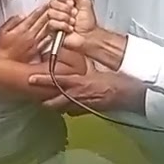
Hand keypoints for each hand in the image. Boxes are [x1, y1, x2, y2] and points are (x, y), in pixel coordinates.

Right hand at [0, 5, 51, 62]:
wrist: (3, 65)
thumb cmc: (1, 49)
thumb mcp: (1, 32)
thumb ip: (12, 22)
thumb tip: (21, 16)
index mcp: (21, 30)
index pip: (34, 16)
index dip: (41, 9)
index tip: (47, 4)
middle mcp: (30, 36)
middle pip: (43, 21)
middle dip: (50, 13)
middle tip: (56, 7)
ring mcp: (35, 44)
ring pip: (47, 30)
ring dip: (53, 23)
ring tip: (59, 17)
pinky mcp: (37, 52)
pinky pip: (47, 41)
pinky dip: (52, 35)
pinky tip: (56, 32)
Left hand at [28, 69, 145, 113]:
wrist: (134, 96)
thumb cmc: (120, 80)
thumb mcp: (100, 68)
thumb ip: (85, 64)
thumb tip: (73, 53)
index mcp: (81, 84)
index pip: (57, 81)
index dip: (42, 81)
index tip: (29, 79)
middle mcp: (80, 97)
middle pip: (55, 102)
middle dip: (45, 100)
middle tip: (35, 96)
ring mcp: (85, 106)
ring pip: (63, 108)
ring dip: (56, 104)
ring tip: (47, 100)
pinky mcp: (91, 111)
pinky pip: (74, 110)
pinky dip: (68, 107)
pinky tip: (68, 105)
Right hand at [46, 0, 98, 52]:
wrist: (89, 36)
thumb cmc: (87, 22)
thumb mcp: (85, 2)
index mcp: (64, 0)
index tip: (72, 3)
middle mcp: (58, 9)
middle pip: (52, 3)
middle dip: (66, 9)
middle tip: (74, 13)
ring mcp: (54, 19)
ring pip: (51, 13)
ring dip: (65, 18)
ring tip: (72, 22)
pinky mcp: (52, 29)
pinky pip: (51, 23)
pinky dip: (63, 26)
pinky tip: (69, 28)